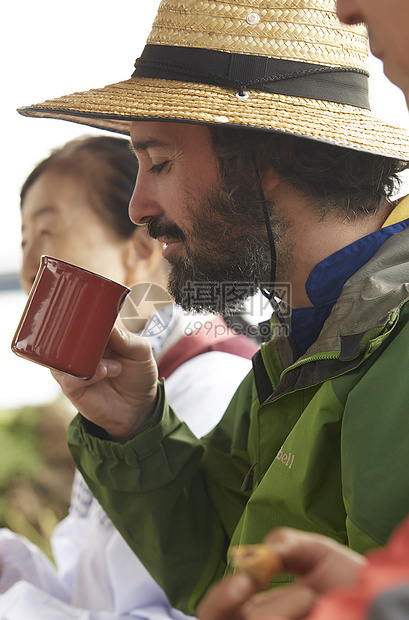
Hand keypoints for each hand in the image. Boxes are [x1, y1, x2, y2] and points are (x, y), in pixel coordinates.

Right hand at [51, 326, 157, 440]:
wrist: (139, 408)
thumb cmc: (139, 375)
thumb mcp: (141, 353)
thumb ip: (126, 339)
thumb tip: (108, 326)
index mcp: (95, 336)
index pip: (84, 320)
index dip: (90, 317)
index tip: (101, 318)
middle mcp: (80, 350)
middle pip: (69, 336)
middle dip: (86, 337)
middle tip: (107, 345)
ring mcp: (73, 368)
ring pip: (64, 356)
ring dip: (88, 358)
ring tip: (115, 367)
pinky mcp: (71, 388)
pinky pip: (67, 378)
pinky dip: (85, 375)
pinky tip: (103, 373)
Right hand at [197, 527, 366, 619]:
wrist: (382, 597)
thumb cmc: (349, 578)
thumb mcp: (313, 551)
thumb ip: (282, 544)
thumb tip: (250, 557)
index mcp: (256, 606)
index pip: (217, 611)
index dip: (219, 599)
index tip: (243, 581)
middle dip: (229, 604)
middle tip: (251, 583)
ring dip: (276, 608)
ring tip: (309, 594)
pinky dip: (288, 617)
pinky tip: (315, 609)